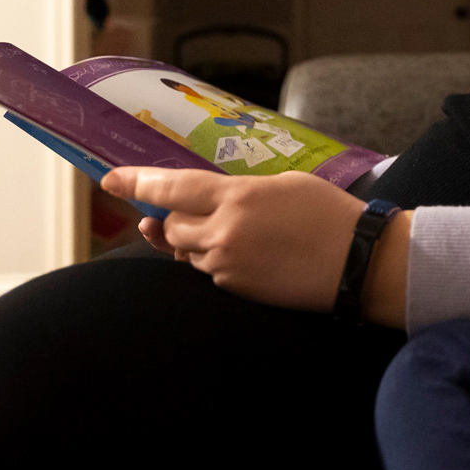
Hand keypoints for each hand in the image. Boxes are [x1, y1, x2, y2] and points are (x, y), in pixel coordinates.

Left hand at [109, 168, 408, 319]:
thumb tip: (212, 201)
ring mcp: (229, 266)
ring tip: (237, 232)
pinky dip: (218, 259)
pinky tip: (252, 253)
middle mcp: (225, 233)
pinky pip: (211, 271)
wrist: (360, 263)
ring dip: (198, 240)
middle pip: (172, 224)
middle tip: (193, 211)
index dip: (137, 183)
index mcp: (238, 197)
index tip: (109, 180)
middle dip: (175, 217)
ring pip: (188, 251)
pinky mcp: (238, 289)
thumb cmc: (330, 215)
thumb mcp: (286, 185)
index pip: (171, 189)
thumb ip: (240, 190)